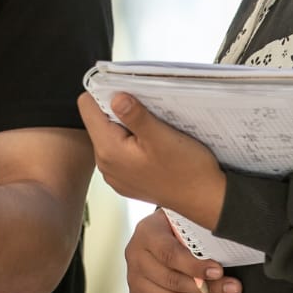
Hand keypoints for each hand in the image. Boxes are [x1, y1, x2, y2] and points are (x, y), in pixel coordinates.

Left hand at [77, 91, 225, 226]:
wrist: (205, 200)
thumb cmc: (187, 169)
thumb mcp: (162, 136)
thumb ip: (135, 116)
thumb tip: (115, 97)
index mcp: (108, 150)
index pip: (87, 106)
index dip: (104, 93)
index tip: (127, 92)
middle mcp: (105, 164)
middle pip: (97, 121)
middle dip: (117, 111)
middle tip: (145, 112)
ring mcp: (114, 174)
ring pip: (109, 136)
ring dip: (126, 127)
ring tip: (151, 130)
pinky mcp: (125, 179)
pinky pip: (120, 152)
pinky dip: (132, 144)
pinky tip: (153, 147)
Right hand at [125, 208, 240, 292]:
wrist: (161, 234)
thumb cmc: (179, 227)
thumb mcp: (186, 220)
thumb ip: (199, 233)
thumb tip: (227, 246)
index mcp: (147, 233)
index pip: (169, 254)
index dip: (195, 266)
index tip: (219, 271)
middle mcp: (135, 257)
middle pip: (171, 281)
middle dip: (208, 289)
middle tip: (234, 290)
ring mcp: (134, 280)